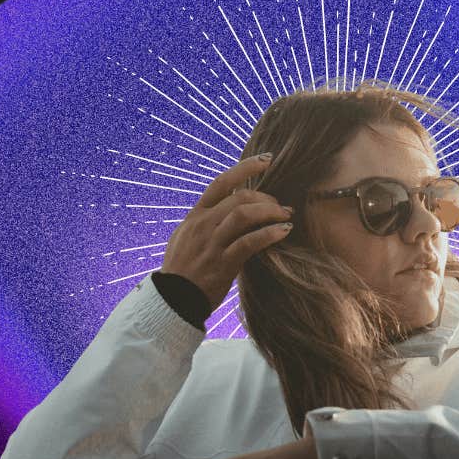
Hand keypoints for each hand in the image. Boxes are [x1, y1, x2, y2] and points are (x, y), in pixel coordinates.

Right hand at [161, 152, 293, 307]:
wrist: (173, 300)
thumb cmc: (183, 270)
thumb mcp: (187, 238)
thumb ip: (206, 222)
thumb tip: (228, 208)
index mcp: (195, 216)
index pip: (221, 183)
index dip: (245, 167)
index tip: (266, 159)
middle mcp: (202, 225)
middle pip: (239, 197)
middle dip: (265, 197)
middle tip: (280, 206)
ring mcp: (212, 243)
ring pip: (244, 214)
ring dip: (271, 211)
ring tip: (285, 216)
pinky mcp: (222, 263)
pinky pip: (250, 242)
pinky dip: (270, 233)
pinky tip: (284, 231)